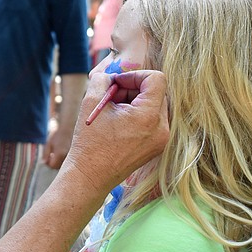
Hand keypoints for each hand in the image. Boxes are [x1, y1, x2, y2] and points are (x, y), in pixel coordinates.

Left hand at [44, 124, 72, 168]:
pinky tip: (64, 151)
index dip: (48, 163)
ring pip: (64, 165)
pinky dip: (65, 159)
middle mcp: (67, 157)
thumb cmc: (57, 134)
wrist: (69, 127)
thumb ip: (45, 154)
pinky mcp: (76, 155)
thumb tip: (44, 163)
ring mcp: (72, 156)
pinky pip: (69, 161)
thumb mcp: (49, 143)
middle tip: (52, 154)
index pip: (52, 166)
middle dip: (53, 163)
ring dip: (59, 161)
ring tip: (58, 151)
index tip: (48, 156)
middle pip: (58, 167)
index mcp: (59, 154)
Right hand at [63, 69, 168, 191]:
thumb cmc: (89, 142)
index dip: (135, 75)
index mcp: (149, 117)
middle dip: (133, 88)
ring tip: (113, 111)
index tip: (117, 83)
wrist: (90, 177)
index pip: (157, 79)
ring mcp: (162, 140)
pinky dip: (138, 115)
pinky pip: (153, 120)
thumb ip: (103, 79)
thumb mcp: (91, 102)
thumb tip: (112, 74)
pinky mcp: (157, 146)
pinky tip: (118, 123)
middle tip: (111, 96)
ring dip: (135, 101)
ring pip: (155, 105)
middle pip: (156, 92)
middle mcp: (162, 129)